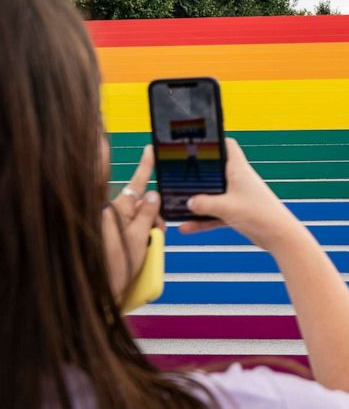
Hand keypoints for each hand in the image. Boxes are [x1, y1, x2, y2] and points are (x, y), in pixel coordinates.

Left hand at [103, 145, 164, 295]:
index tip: (151, 149)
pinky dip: (139, 240)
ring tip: (145, 252)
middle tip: (157, 237)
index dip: (146, 166)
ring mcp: (110, 225)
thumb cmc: (113, 268)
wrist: (96, 292)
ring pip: (138, 220)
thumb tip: (154, 194)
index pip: (136, 183)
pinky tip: (138, 253)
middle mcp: (111, 213)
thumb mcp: (139, 239)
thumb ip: (148, 215)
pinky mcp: (110, 236)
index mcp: (117, 209)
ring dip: (147, 232)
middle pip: (141, 205)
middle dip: (154, 218)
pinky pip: (130, 231)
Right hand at [181, 138, 303, 251]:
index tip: (197, 141)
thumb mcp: (226, 207)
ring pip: (212, 194)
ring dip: (197, 200)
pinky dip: (202, 220)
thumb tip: (188, 202)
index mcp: (239, 169)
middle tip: (176, 174)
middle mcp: (238, 180)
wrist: (279, 236)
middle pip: (214, 171)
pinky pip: (215, 213)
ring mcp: (237, 196)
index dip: (214, 140)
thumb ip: (204, 203)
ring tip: (176, 203)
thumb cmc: (259, 214)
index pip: (228, 146)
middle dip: (197, 173)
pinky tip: (185, 227)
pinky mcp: (237, 212)